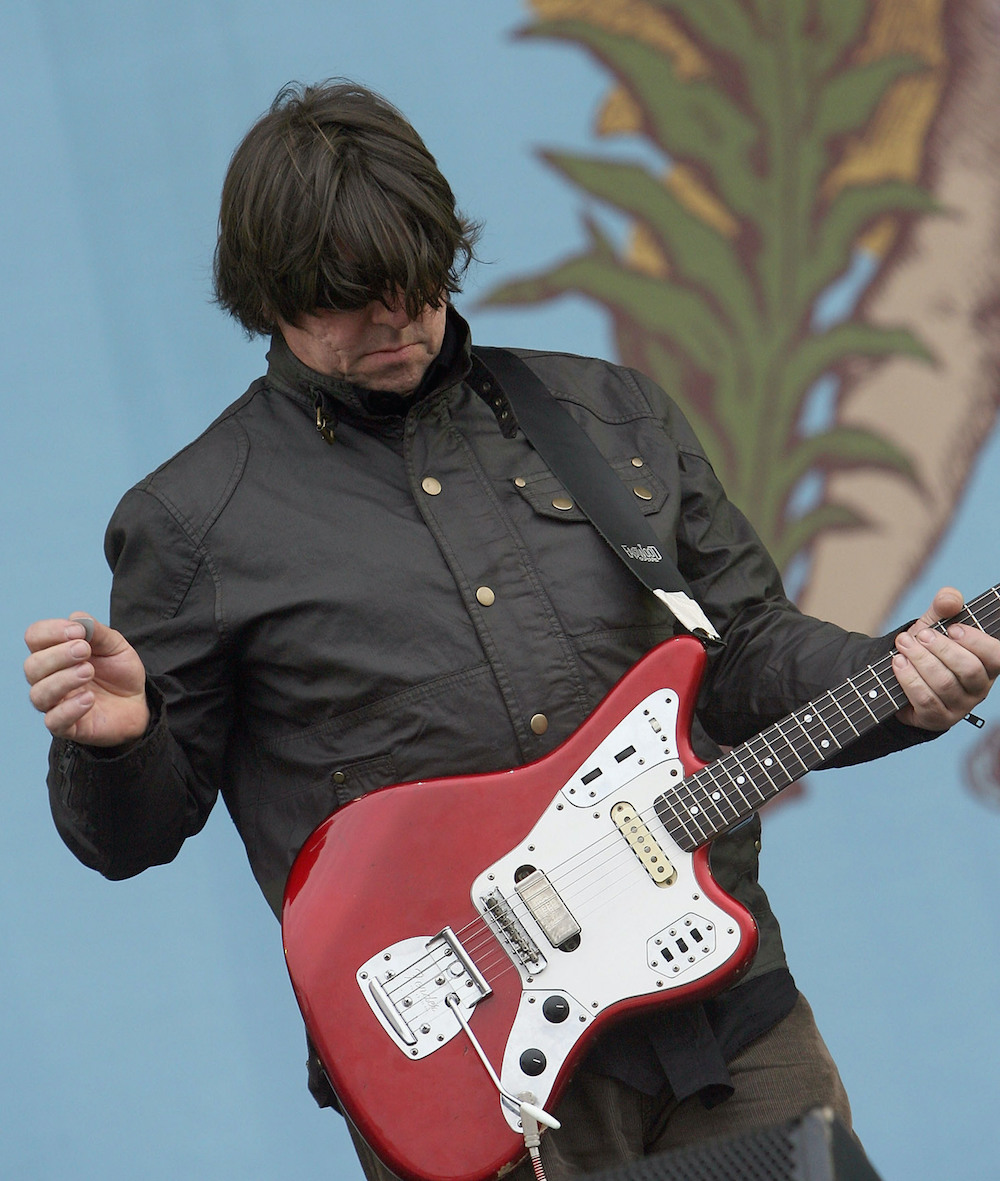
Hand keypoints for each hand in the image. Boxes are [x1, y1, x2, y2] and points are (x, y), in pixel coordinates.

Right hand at [24, 614, 149, 745]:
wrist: (138, 702)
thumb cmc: (120, 672)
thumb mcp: (115, 646)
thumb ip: (97, 631)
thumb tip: (77, 618)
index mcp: (55, 653)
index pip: (34, 637)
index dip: (51, 631)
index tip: (79, 631)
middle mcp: (49, 678)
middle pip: (32, 666)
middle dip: (57, 655)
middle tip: (84, 651)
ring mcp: (56, 703)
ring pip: (38, 693)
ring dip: (62, 680)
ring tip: (88, 672)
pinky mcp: (67, 726)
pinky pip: (53, 721)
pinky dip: (69, 708)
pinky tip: (90, 699)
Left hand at [893, 587, 999, 730]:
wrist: (901, 677)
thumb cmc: (927, 649)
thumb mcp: (935, 624)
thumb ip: (944, 607)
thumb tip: (950, 598)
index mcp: (987, 664)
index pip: (996, 655)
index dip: (977, 641)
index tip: (952, 628)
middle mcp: (979, 688)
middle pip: (968, 669)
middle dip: (940, 649)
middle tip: (920, 635)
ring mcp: (959, 706)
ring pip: (944, 684)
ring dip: (920, 661)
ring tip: (903, 645)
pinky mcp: (938, 719)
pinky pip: (925, 700)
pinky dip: (909, 679)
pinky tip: (898, 663)